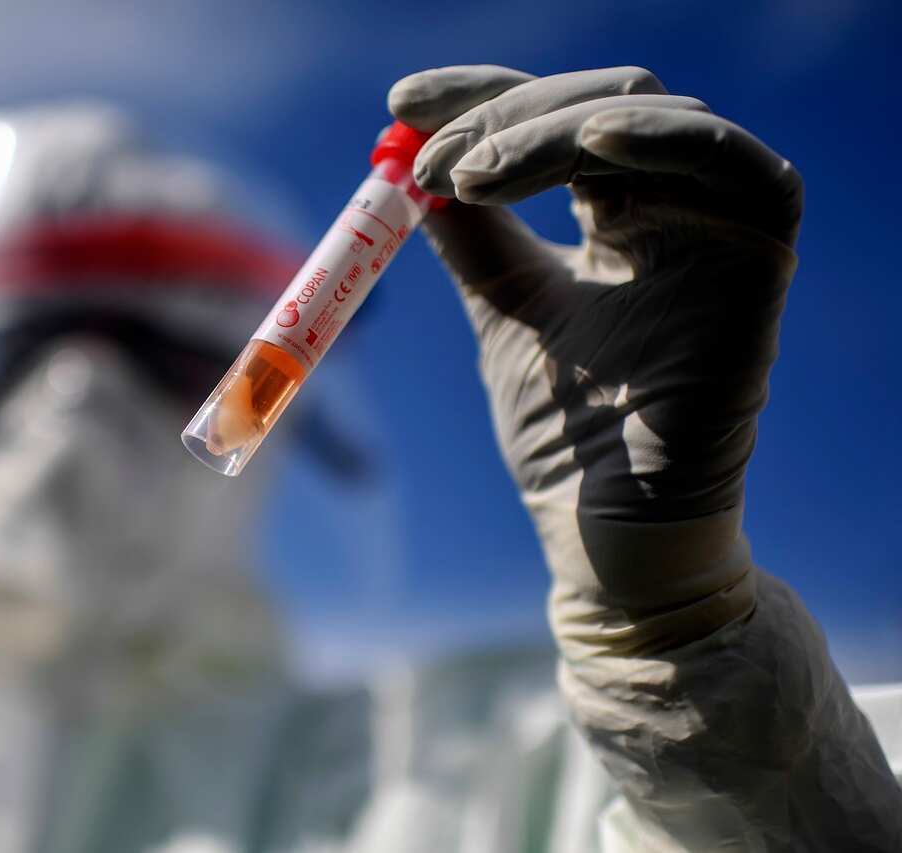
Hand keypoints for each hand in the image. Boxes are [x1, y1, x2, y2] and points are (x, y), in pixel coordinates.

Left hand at [389, 65, 802, 653]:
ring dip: (544, 130)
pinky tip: (590, 143)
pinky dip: (659, 137)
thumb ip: (474, 237)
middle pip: (592, 103)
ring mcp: (716, 226)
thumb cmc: (563, 434)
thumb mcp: (502, 310)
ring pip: (639, 118)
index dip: (480, 98)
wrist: (606, 525)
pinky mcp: (759, 253)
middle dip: (499, 116)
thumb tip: (412, 167)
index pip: (552, 120)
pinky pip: (729, 161)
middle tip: (423, 160)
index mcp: (617, 218)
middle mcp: (672, 209)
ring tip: (465, 176)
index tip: (398, 107)